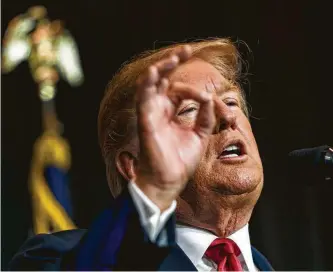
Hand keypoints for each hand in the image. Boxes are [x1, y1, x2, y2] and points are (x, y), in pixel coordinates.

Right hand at [135, 46, 215, 210]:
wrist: (170, 181)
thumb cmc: (181, 161)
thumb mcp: (200, 135)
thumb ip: (206, 116)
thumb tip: (211, 97)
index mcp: (170, 112)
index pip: (179, 90)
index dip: (194, 90)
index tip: (207, 99)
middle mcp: (159, 110)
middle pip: (162, 80)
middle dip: (172, 64)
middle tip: (185, 50)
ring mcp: (151, 114)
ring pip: (150, 84)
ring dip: (161, 68)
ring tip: (174, 56)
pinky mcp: (146, 122)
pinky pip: (143, 99)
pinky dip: (147, 84)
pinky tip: (153, 72)